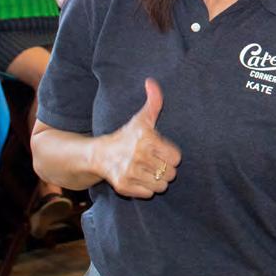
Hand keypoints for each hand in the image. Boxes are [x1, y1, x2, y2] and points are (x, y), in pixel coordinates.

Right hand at [94, 79, 181, 198]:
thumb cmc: (126, 135)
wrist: (99, 154)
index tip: (163, 152)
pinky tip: (141, 179)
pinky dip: (147, 189)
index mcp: (146, 139)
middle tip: (156, 163)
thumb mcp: (141, 118)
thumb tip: (151, 81)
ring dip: (159, 181)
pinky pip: (148, 194)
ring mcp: (129, 172)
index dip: (172, 156)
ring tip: (150, 171)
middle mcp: (137, 156)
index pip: (176, 158)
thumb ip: (154, 101)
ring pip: (161, 185)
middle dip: (166, 169)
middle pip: (170, 173)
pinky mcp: (122, 186)